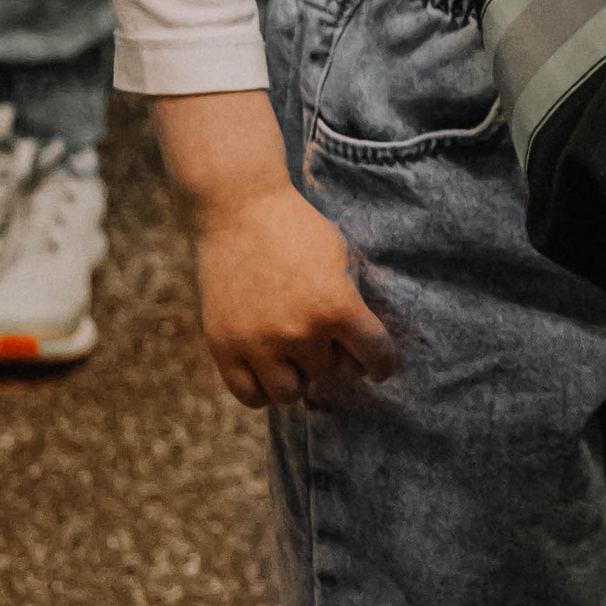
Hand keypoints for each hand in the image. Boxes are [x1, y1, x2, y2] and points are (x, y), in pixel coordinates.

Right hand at [193, 178, 398, 409]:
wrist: (240, 209)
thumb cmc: (298, 230)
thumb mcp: (342, 260)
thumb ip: (353, 306)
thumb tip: (362, 354)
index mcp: (337, 307)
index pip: (376, 358)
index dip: (382, 365)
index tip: (377, 367)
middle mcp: (299, 332)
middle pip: (329, 372)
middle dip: (330, 355)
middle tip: (319, 334)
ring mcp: (258, 343)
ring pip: (290, 394)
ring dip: (297, 377)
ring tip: (293, 353)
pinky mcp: (224, 346)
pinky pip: (249, 396)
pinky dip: (263, 390)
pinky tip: (268, 368)